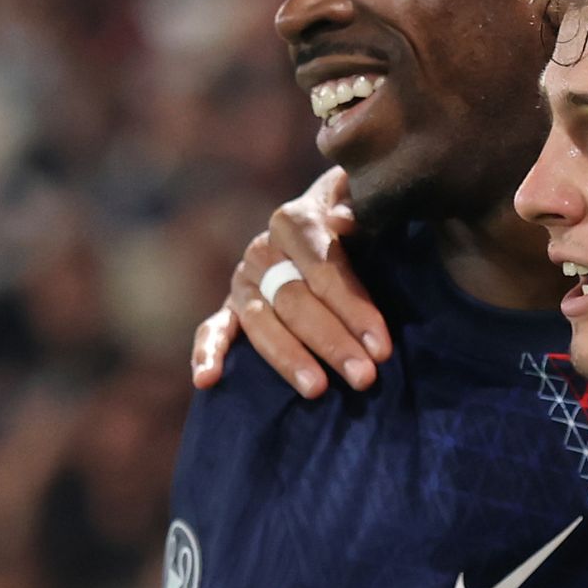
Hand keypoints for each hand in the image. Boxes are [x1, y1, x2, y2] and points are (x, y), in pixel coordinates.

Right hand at [189, 168, 388, 396]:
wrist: (333, 208)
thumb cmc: (361, 210)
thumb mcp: (367, 199)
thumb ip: (361, 204)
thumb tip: (342, 221)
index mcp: (295, 221)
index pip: (324, 271)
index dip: (353, 309)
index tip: (381, 346)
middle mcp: (264, 250)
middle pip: (296, 301)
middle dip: (332, 342)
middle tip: (364, 377)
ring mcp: (245, 280)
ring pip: (262, 322)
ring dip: (288, 358)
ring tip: (318, 389)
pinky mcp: (231, 304)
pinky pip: (213, 328)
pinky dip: (207, 352)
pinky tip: (207, 380)